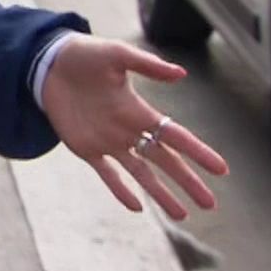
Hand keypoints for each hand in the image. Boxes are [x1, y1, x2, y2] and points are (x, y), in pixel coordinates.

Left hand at [40, 34, 229, 219]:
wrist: (49, 63)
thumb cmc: (86, 54)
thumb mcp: (117, 54)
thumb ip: (147, 64)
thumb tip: (181, 73)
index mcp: (140, 110)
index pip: (176, 137)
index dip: (199, 153)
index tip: (221, 170)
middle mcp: (129, 130)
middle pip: (165, 161)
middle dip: (188, 182)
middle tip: (210, 204)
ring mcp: (108, 141)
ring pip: (142, 174)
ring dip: (161, 194)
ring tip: (182, 216)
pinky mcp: (85, 148)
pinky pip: (107, 174)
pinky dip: (121, 190)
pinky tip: (137, 207)